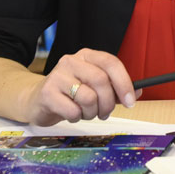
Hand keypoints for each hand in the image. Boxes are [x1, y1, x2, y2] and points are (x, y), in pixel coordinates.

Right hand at [23, 48, 137, 125]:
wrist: (36, 100)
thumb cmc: (69, 94)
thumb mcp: (93, 88)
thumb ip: (114, 89)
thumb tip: (138, 92)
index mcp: (86, 56)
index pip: (111, 63)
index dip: (124, 83)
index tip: (131, 101)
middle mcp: (71, 61)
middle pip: (101, 81)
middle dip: (108, 103)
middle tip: (104, 113)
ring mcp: (57, 75)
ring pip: (88, 98)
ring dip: (92, 112)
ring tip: (84, 112)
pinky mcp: (47, 92)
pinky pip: (73, 110)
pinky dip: (77, 117)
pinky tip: (70, 113)